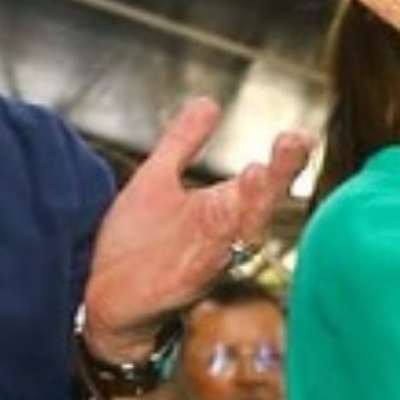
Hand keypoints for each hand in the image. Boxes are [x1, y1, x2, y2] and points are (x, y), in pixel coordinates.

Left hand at [83, 98, 308, 353]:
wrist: (100, 297)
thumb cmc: (134, 246)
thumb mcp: (156, 180)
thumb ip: (183, 144)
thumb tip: (209, 102)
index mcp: (220, 209)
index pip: (260, 182)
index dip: (282, 161)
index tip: (299, 135)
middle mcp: (221, 235)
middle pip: (260, 204)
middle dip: (278, 174)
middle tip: (294, 142)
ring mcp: (205, 260)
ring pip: (239, 231)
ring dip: (251, 203)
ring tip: (258, 171)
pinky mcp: (182, 284)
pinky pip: (205, 262)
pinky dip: (217, 243)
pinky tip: (221, 219)